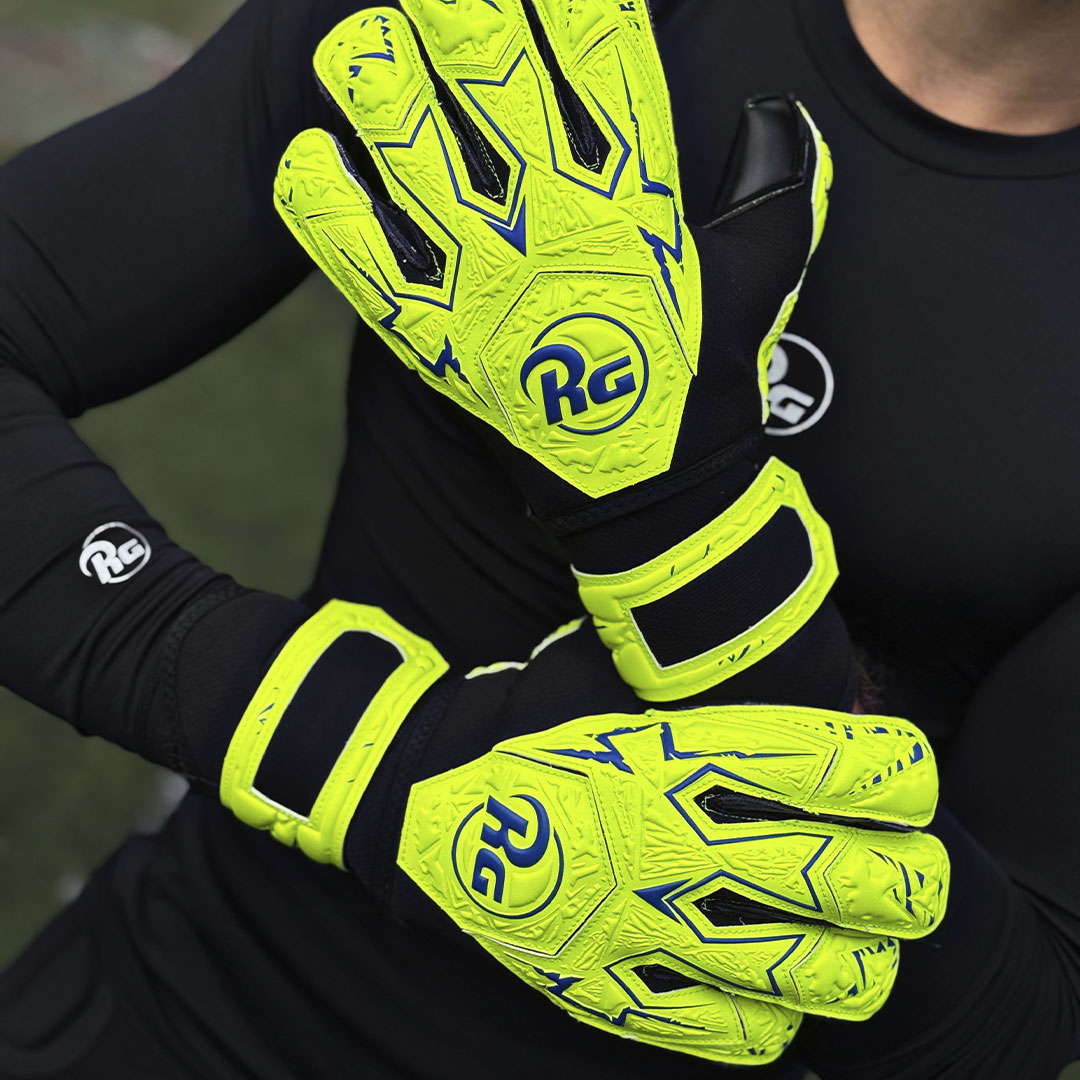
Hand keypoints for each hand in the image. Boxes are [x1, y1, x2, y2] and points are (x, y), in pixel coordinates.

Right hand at [221, 602, 947, 1064]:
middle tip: (924, 880)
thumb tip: (777, 670)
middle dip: (904, 885)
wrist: (420, 797)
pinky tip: (785, 1011)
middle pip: (829, 877)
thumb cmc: (524, 722)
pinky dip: (772, 1030)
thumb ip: (688, 675)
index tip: (914, 777)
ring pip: (789, 971)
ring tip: (875, 955)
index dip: (890, 773)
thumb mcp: (603, 672)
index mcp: (668, 753)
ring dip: (857, 968)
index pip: (815, 762)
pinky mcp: (600, 985)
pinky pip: (714, 1031)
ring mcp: (633, 921)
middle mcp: (663, 840)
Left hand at [274, 1, 838, 701]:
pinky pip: (359, 258)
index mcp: (634, 194)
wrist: (641, 485)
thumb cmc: (701, 377)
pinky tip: (307, 158)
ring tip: (353, 46)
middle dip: (456, 5)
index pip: (600, 52)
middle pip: (490, 76)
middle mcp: (551, 220)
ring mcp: (484, 277)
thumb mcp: (762, 275)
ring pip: (410, 150)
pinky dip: (322, 204)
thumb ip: (775, 187)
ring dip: (373, 81)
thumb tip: (774, 119)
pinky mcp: (433, 335)